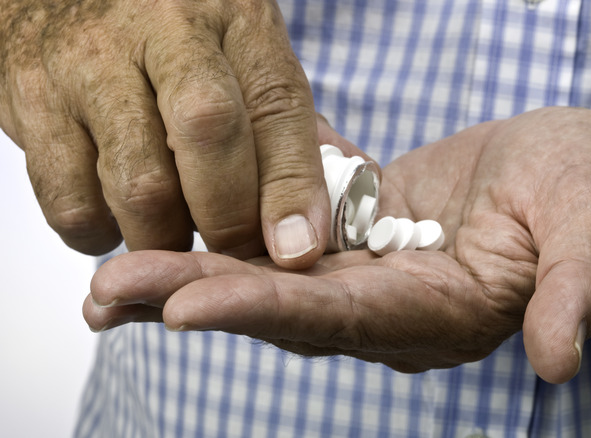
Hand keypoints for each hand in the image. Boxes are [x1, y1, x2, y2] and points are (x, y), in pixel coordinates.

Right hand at [0, 0, 329, 266]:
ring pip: (138, 184)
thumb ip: (277, 123)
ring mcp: (87, 63)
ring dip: (165, 237)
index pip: (275, 105)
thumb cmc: (168, 33)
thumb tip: (315, 219)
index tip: (299, 247)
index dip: (291, 187)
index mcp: (233, 17)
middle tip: (235, 252)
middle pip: (207, 135)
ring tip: (175, 235)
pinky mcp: (29, 99)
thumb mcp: (236, 51)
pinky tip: (115, 217)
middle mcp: (161, 30)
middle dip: (230, 218)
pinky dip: (99, 233)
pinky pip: (68, 201)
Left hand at [85, 107, 590, 382]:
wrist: (580, 168)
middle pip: (287, 309)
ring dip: (195, 269)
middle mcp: (397, 307)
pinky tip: (171, 216)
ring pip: (274, 276)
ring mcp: (374, 272)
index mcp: (445, 314)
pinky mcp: (362, 235)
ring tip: (109, 270)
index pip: (344, 319)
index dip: (268, 312)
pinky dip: (232, 225)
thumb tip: (561, 359)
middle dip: (199, 298)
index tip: (188, 306)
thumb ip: (576, 290)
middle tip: (110, 293)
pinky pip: (289, 232)